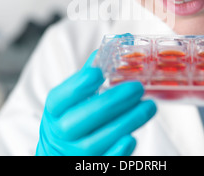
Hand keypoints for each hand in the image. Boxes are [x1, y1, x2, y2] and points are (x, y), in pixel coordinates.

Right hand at [36, 50, 156, 155]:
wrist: (60, 151)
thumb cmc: (73, 115)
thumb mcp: (75, 94)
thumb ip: (94, 69)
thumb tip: (123, 41)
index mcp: (55, 109)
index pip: (61, 97)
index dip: (78, 86)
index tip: (99, 73)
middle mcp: (60, 132)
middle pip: (81, 119)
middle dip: (112, 102)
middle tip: (138, 88)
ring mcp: (73, 152)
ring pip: (97, 141)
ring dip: (126, 122)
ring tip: (148, 106)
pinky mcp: (89, 166)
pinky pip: (105, 161)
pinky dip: (119, 150)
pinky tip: (133, 137)